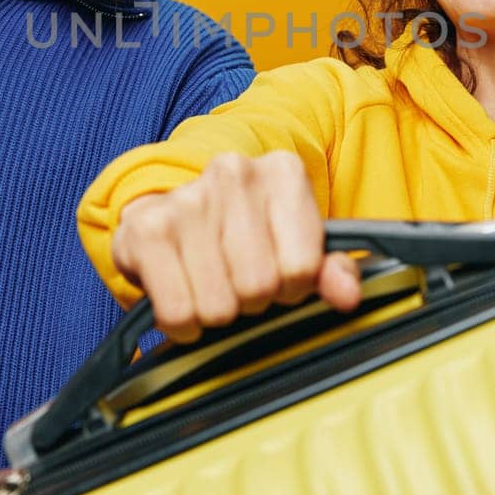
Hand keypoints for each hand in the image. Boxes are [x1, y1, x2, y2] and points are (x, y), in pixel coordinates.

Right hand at [109, 151, 361, 343]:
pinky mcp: (147, 228)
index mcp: (283, 172)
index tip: (276, 274)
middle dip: (250, 301)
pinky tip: (183, 296)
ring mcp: (187, 198)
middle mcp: (234, 173)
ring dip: (215, 313)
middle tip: (237, 282)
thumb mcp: (294, 242)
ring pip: (219, 306)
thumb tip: (347, 294)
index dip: (291, 287)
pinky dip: (181, 322)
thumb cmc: (240, 232)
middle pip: (259, 286)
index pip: (303, 267)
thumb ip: (330, 269)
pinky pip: (178, 312)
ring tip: (209, 285)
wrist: (166, 210)